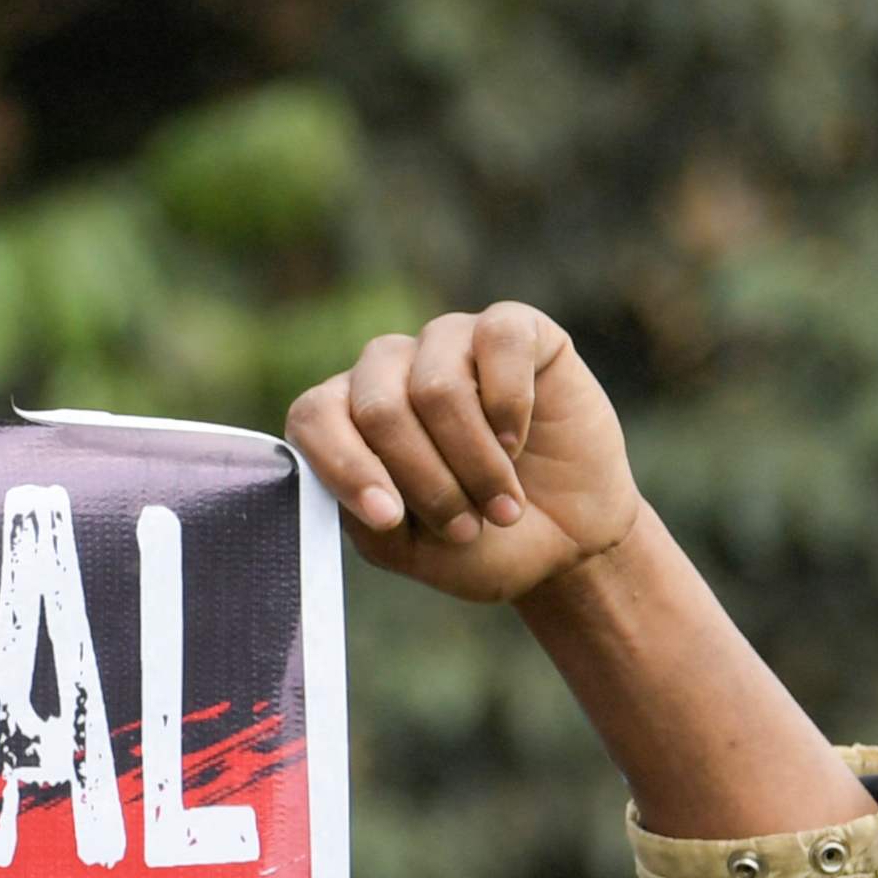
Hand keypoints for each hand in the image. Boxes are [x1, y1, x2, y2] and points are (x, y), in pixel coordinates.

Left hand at [287, 303, 642, 609]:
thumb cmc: (476, 543)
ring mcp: (449, 342)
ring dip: (474, 461)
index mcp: (347, 419)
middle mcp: (390, 370)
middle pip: (378, 408)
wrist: (565, 541)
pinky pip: (498, 343)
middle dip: (424, 480)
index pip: (313, 417)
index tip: (388, 517)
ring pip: (436, 386)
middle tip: (465, 527)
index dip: (345, 467)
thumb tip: (355, 489)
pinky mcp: (512, 328)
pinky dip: (510, 406)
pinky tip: (517, 440)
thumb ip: (366, 517)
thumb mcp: (408, 549)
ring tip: (501, 504)